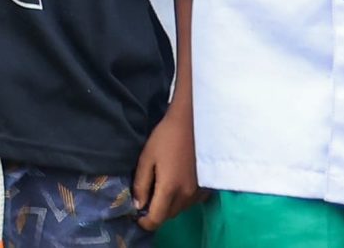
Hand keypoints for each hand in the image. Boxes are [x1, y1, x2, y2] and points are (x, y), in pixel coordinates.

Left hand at [132, 96, 199, 228]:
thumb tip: (138, 205)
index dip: (144, 222)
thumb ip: (141, 183)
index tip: (137, 214)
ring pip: (180, 209)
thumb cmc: (167, 136)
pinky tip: (177, 182)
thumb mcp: (147, 157)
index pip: (156, 219)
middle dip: (156, 212)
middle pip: (168, 216)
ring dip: (169, 205)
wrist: (193, 120)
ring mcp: (199, 192)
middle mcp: (186, 196)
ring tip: (161, 187)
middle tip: (147, 196)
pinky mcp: (207, 186)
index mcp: (169, 189)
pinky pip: (191, 201)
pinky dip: (182, 198)